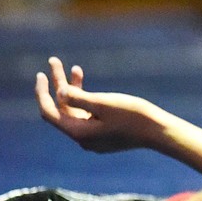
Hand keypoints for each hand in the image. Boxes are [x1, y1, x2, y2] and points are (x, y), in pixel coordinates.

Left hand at [35, 57, 161, 152]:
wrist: (159, 132)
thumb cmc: (133, 116)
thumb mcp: (103, 103)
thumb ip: (78, 98)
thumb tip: (59, 92)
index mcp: (79, 132)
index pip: (50, 112)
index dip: (42, 93)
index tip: (42, 74)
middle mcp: (83, 138)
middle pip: (62, 109)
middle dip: (59, 85)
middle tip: (55, 62)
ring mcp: (94, 138)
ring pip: (76, 111)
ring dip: (73, 90)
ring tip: (75, 68)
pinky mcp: (105, 135)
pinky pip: (88, 116)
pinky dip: (86, 100)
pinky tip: (91, 87)